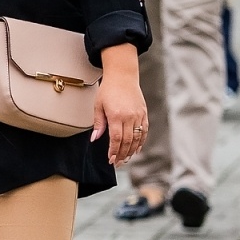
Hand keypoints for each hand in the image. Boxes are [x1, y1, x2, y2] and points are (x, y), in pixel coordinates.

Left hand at [92, 45, 147, 166]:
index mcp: (116, 115)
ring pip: (137, 138)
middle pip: (127, 141)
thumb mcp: (98, 106)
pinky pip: (144, 131)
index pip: (116, 139)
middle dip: (122, 154)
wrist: (123, 76)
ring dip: (131, 151)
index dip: (114, 151)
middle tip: (117, 163)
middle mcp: (129, 117)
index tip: (110, 160)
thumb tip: (95, 139)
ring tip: (126, 159)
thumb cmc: (108, 90)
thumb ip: (98, 124)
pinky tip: (136, 149)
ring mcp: (138, 115)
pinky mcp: (144, 113)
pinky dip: (141, 142)